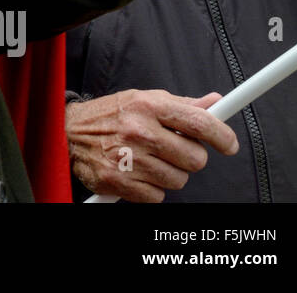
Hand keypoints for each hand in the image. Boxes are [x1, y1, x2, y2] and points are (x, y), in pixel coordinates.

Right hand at [66, 89, 237, 202]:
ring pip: (178, 180)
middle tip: (172, 150)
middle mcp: (139, 131)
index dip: (222, 136)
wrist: (67, 132)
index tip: (229, 144)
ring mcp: (129, 159)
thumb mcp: (143, 100)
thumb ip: (181, 105)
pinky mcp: (119, 182)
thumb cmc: (109, 116)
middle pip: (195, 159)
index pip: (199, 123)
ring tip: (148, 159)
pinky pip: (158, 197)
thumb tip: (213, 103)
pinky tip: (136, 173)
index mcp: (148, 106)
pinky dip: (151, 189)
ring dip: (168, 173)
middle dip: (189, 157)